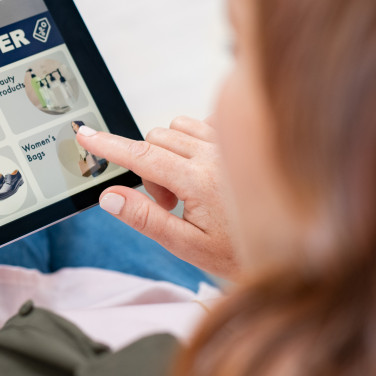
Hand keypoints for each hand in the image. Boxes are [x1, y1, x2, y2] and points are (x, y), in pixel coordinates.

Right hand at [76, 117, 238, 278]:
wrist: (290, 250)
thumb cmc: (239, 252)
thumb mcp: (186, 245)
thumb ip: (145, 218)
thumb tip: (110, 196)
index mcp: (199, 182)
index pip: (142, 156)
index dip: (108, 146)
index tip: (85, 136)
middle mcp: (216, 155)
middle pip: (155, 140)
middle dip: (149, 167)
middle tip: (167, 203)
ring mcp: (231, 145)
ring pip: (176, 129)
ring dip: (169, 153)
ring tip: (187, 189)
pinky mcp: (242, 141)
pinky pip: (202, 124)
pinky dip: (192, 141)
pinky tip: (203, 169)